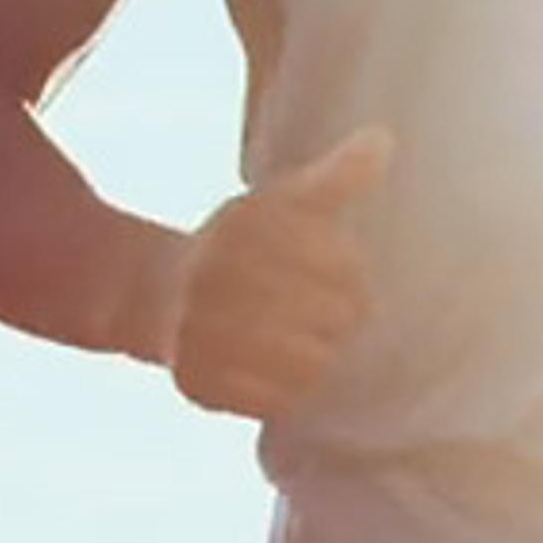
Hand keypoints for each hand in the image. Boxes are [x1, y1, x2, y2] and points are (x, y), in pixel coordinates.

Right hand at [144, 125, 393, 419]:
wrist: (160, 296)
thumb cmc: (245, 247)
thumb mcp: (286, 204)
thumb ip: (336, 178)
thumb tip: (382, 141)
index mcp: (243, 226)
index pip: (341, 264)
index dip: (350, 270)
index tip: (342, 269)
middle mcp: (214, 276)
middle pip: (335, 315)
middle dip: (342, 316)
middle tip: (332, 316)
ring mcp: (200, 331)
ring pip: (310, 361)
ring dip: (321, 356)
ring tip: (311, 343)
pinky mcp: (196, 383)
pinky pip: (273, 402)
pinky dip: (286, 392)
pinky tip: (282, 373)